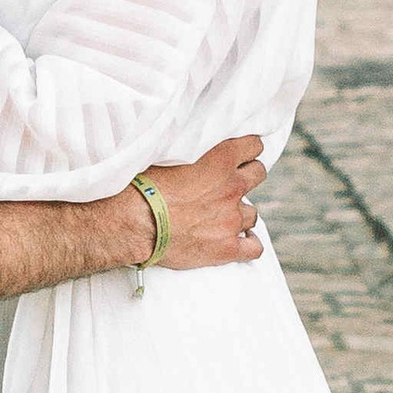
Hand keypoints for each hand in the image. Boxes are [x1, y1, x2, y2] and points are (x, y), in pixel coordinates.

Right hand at [142, 133, 267, 271]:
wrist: (135, 223)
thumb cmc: (142, 186)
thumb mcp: (167, 154)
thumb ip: (191, 150)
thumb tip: (191, 144)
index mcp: (220, 160)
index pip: (253, 146)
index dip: (247, 148)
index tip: (241, 153)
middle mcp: (231, 187)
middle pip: (258, 174)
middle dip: (247, 175)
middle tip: (231, 181)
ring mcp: (231, 219)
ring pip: (252, 212)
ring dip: (241, 211)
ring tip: (225, 214)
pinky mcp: (226, 247)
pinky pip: (253, 247)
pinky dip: (250, 243)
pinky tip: (243, 240)